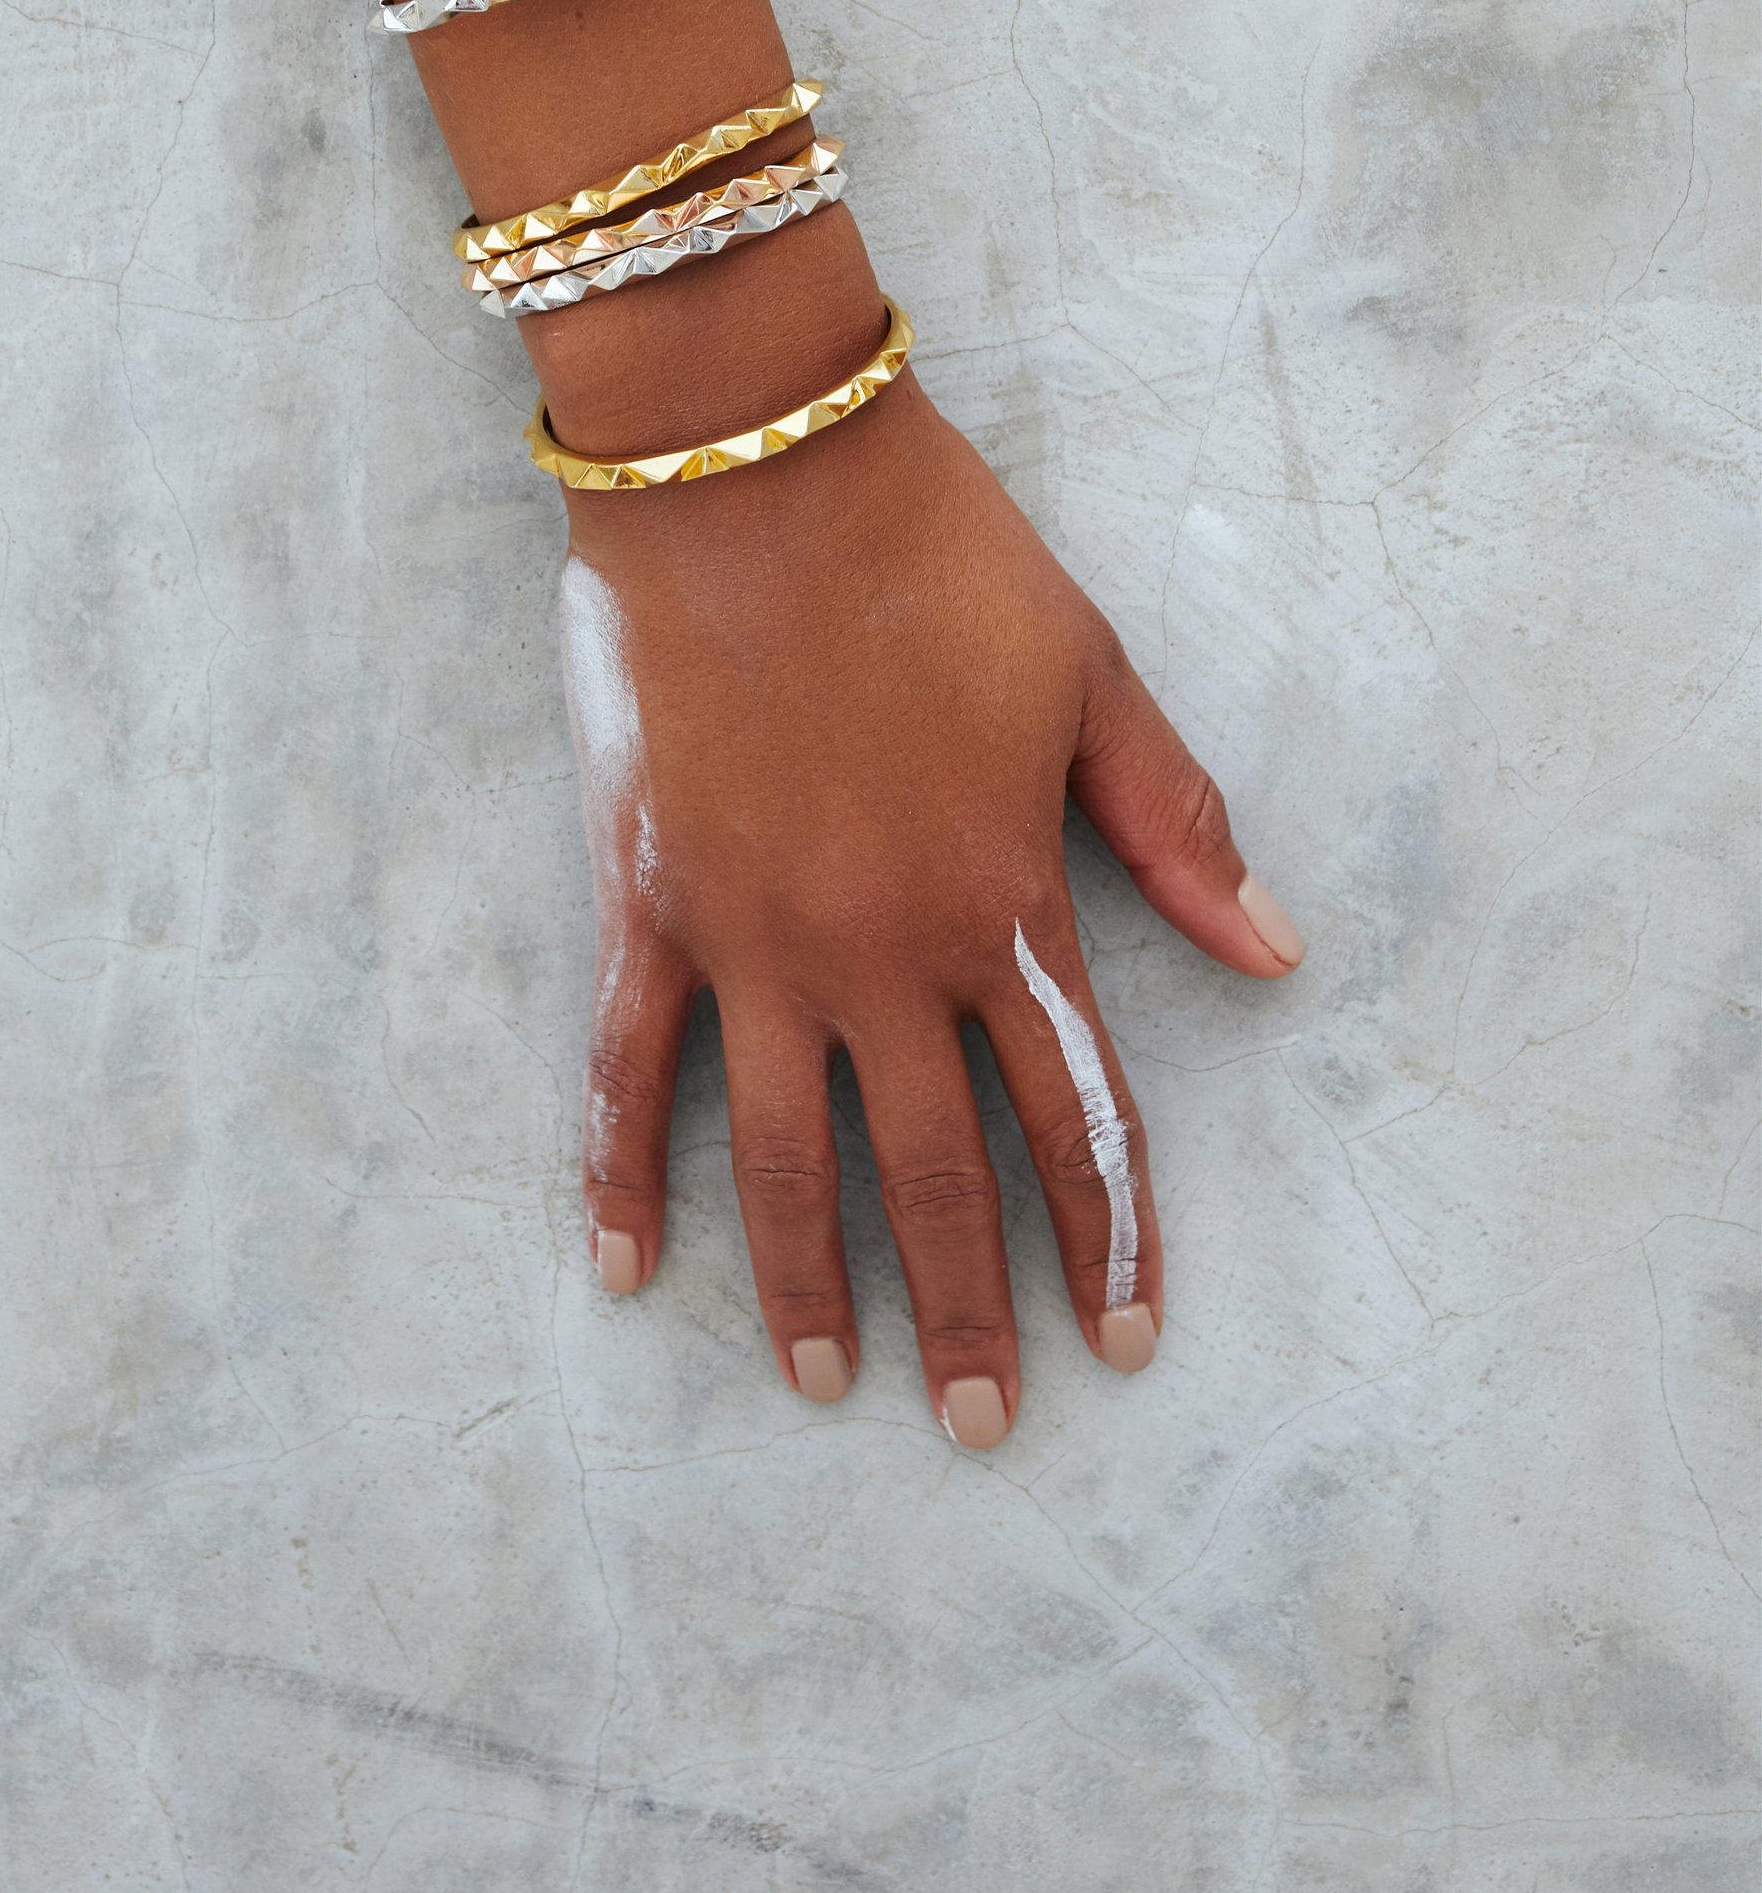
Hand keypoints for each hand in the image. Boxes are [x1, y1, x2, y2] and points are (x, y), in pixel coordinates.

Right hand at [559, 369, 1304, 1440]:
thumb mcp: (1088, 674)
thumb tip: (1275, 951)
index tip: (1128, 1343)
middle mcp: (881, 951)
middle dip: (971, 1312)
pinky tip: (620, 1269)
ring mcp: (754, 937)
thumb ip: (1173, 824)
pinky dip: (618, 1174)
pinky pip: (629, 1069)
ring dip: (809, 1289)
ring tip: (828, 1386)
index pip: (1075, 1114)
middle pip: (933, 1174)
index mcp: (1001, 899)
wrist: (750, 467)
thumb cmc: (934, 554)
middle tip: (985, 1425)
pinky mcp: (650, 903)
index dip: (1109, 1237)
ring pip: (784, 1157)